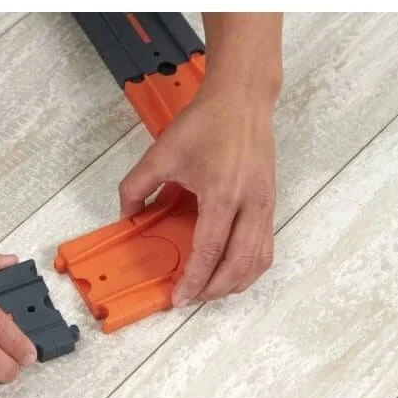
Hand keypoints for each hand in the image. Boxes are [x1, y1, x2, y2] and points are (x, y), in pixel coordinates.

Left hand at [118, 89, 276, 305]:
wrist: (243, 99)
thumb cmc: (206, 121)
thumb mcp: (161, 153)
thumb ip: (136, 186)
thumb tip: (127, 215)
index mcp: (223, 193)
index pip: (209, 251)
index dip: (193, 280)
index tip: (177, 297)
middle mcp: (250, 204)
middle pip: (237, 265)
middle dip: (213, 290)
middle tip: (190, 298)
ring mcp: (265, 205)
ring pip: (257, 261)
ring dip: (234, 283)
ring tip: (209, 290)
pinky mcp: (271, 203)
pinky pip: (265, 247)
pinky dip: (249, 267)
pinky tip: (231, 271)